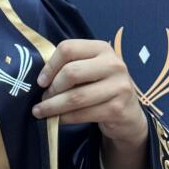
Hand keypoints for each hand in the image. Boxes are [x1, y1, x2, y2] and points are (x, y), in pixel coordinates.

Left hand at [32, 39, 147, 146]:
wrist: (129, 113)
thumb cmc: (101, 86)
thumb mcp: (89, 69)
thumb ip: (70, 66)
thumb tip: (40, 79)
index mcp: (102, 48)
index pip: (68, 49)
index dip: (50, 66)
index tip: (40, 81)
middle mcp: (113, 64)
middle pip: (71, 72)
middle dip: (52, 88)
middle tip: (42, 98)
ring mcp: (118, 87)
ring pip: (75, 97)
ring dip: (53, 106)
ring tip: (41, 111)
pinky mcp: (117, 109)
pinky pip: (82, 114)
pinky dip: (64, 118)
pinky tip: (56, 120)